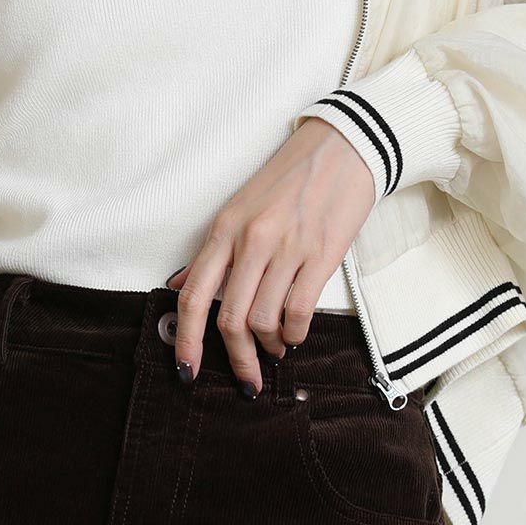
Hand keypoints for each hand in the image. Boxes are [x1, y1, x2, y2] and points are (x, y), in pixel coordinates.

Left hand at [164, 118, 376, 392]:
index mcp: (224, 228)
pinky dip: (294, 334)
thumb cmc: (290, 178)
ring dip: (269, 345)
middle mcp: (250, 240)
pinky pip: (299, 312)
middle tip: (247, 377)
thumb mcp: (240, 207)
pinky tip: (295, 333)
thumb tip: (183, 283)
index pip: (193, 295)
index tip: (188, 370)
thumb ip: (214, 252)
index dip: (187, 340)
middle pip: (229, 318)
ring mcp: (286, 248)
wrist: (342, 147)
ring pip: (263, 320)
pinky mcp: (321, 256)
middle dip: (237, 358)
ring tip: (276, 346)